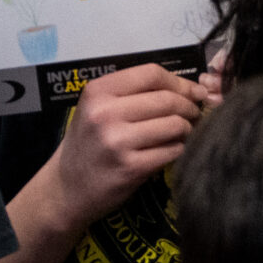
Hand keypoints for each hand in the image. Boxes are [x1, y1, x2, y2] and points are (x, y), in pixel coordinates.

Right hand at [51, 63, 207, 227]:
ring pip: (174, 125)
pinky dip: (179, 149)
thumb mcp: (98, 108)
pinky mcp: (130, 168)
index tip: (194, 90)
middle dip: (189, 105)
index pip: (151, 74)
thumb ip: (134, 93)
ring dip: (187, 128)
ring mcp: (117, 142)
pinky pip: (171, 151)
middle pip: (166, 99)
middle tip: (195, 112)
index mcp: (97, 92)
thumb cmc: (89, 144)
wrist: (67, 188)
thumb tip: (188, 87)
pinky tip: (173, 149)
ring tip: (185, 131)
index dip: (179, 81)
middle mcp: (105, 114)